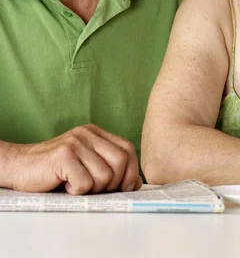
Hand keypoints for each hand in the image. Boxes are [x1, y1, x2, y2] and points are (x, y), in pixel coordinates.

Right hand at [2, 124, 141, 194]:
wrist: (20, 167)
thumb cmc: (54, 171)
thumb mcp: (86, 164)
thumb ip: (109, 167)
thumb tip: (135, 182)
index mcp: (95, 133)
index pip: (127, 149)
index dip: (130, 171)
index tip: (124, 187)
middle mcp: (87, 133)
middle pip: (120, 161)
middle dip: (113, 183)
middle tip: (94, 189)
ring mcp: (75, 143)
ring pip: (104, 176)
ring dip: (92, 190)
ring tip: (75, 185)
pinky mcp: (63, 155)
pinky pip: (85, 183)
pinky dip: (77, 192)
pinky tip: (65, 186)